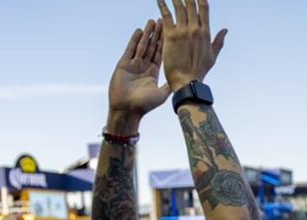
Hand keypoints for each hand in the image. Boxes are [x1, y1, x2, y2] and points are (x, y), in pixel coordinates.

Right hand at [107, 19, 171, 133]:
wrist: (127, 110)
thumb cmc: (144, 105)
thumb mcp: (161, 94)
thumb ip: (170, 84)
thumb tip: (184, 79)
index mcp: (153, 73)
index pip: (160, 54)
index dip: (164, 43)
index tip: (169, 31)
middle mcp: (144, 67)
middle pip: (151, 47)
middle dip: (156, 35)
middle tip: (161, 22)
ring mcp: (133, 65)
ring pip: (141, 46)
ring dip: (147, 34)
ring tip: (151, 22)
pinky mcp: (123, 64)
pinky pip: (130, 50)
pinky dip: (134, 40)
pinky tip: (139, 31)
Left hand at [158, 0, 227, 91]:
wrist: (187, 82)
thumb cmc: (199, 72)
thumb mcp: (212, 56)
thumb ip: (219, 41)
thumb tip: (225, 29)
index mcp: (205, 33)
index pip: (203, 8)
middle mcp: (195, 29)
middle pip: (191, 4)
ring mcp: (183, 31)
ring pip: (178, 7)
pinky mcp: (170, 36)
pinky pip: (166, 16)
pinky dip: (162, 6)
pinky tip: (159, 0)